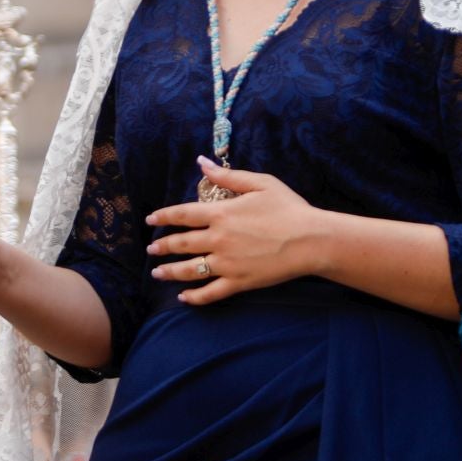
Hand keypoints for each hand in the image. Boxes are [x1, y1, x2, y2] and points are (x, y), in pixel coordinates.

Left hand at [144, 157, 317, 304]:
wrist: (311, 239)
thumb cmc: (289, 208)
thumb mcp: (260, 183)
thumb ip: (227, 176)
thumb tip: (201, 163)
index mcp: (221, 213)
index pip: (182, 215)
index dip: (163, 217)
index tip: (151, 221)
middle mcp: (218, 239)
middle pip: (181, 243)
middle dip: (162, 247)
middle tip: (151, 249)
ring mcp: (227, 263)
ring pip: (189, 270)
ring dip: (169, 272)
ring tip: (157, 273)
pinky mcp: (239, 282)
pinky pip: (210, 292)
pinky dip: (194, 297)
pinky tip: (184, 297)